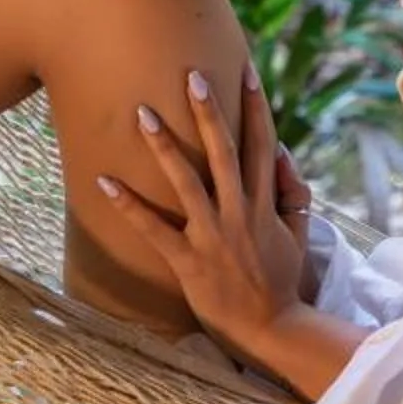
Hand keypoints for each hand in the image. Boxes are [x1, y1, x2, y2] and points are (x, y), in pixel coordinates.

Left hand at [96, 63, 308, 344]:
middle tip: (192, 76)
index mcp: (266, 204)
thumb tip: (282, 154)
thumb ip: (291, 193)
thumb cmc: (283, 281)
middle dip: (209, 113)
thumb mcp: (298, 233)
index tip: (246, 72)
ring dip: (164, 146)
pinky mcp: (190, 261)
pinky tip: (104, 180)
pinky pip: (154, 230)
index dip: (255, 108)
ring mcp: (214, 237)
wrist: (273, 330)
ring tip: (142, 113)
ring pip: (188, 183)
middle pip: (226, 154)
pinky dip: (128, 205)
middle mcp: (240, 214)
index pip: (263, 145)